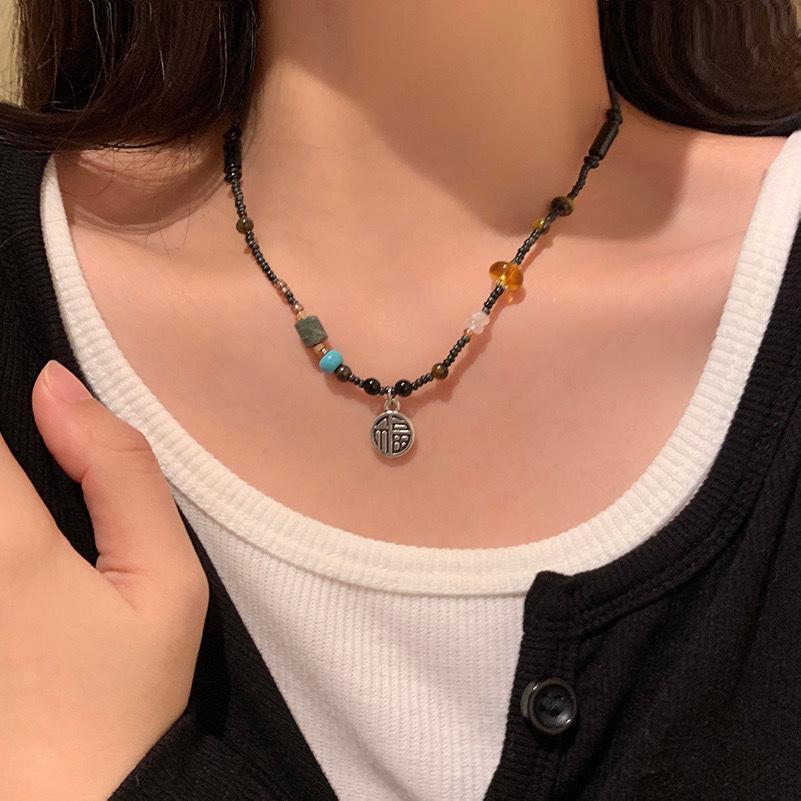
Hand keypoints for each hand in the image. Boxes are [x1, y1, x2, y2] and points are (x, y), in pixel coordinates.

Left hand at [0, 360, 208, 799]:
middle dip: (11, 470)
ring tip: (41, 565)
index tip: (35, 431)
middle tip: (46, 502)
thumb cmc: (128, 693)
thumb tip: (57, 386)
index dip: (6, 405)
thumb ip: (122, 473)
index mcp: (8, 547)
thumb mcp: (167, 580)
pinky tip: (27, 561)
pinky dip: (3, 528)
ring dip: (8, 500)